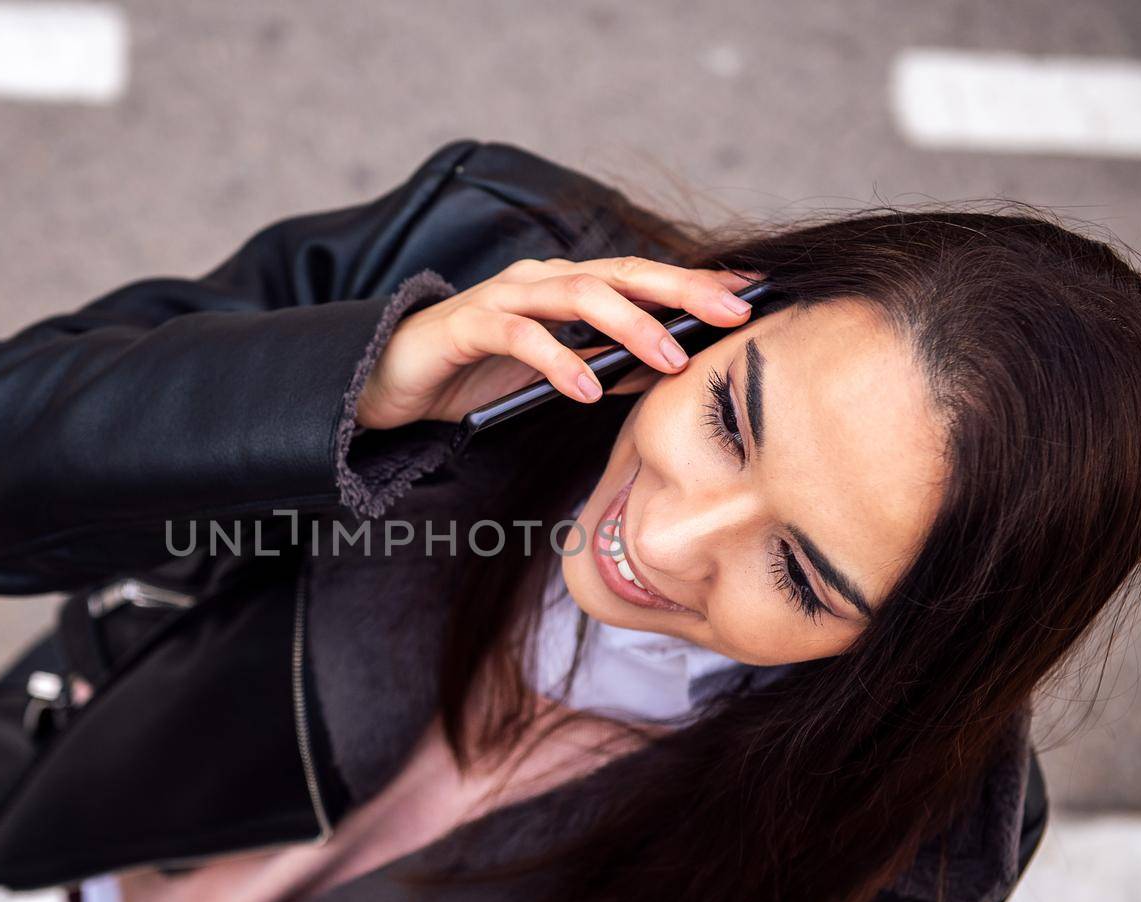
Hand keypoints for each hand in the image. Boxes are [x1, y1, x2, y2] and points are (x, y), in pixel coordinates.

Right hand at [353, 257, 762, 430]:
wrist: (390, 380)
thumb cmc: (474, 376)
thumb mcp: (554, 374)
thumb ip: (608, 364)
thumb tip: (674, 368)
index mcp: (564, 287)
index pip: (639, 276)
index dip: (694, 284)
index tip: (750, 295)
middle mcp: (539, 280)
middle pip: (620, 273)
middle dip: (681, 291)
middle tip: (733, 313)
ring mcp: (503, 297)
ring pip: (576, 295)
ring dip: (629, 326)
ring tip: (670, 358)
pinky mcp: (467, 324)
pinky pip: (519, 336)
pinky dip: (558, 360)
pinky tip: (587, 388)